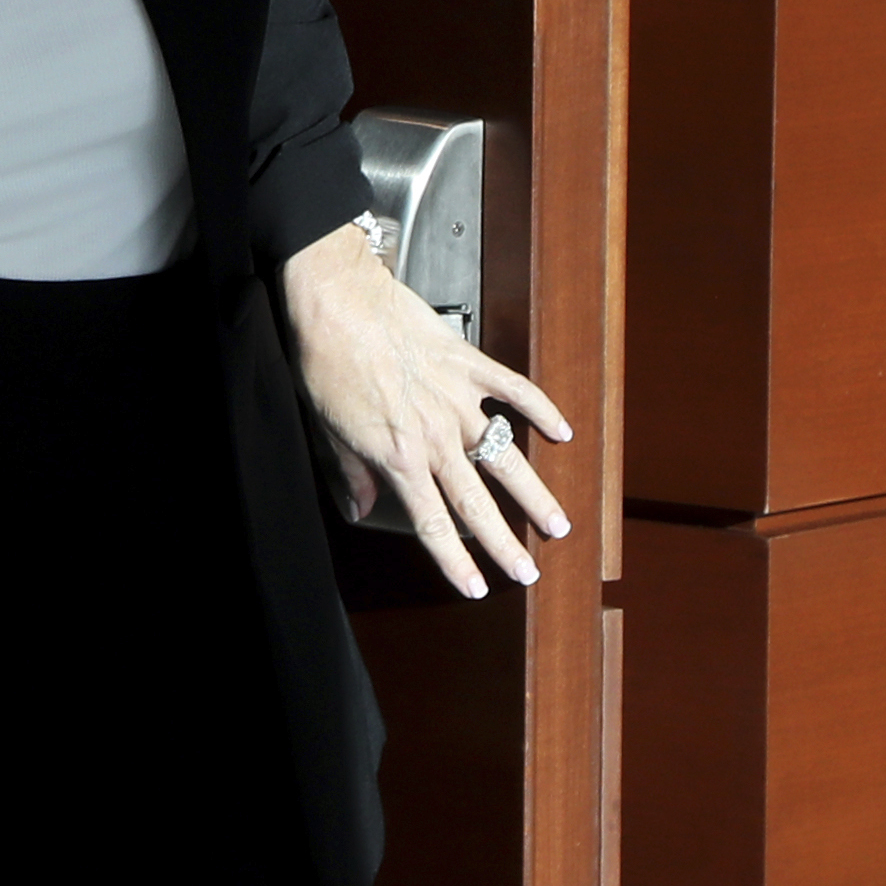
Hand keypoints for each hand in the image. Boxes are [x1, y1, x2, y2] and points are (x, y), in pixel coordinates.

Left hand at [278, 221, 572, 598]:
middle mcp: (434, 435)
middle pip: (476, 503)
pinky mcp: (468, 362)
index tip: (477, 587)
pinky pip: (514, 390)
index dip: (455, 562)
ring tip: (558, 522)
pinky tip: (561, 432)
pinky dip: (541, 411)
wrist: (334, 298)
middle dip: (506, 543)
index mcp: (397, 455)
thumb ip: (351, 472)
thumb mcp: (327, 427)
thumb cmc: (323, 357)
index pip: (432, 524)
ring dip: (534, 493)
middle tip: (530, 571)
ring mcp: (456, 399)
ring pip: (506, 457)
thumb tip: (360, 507)